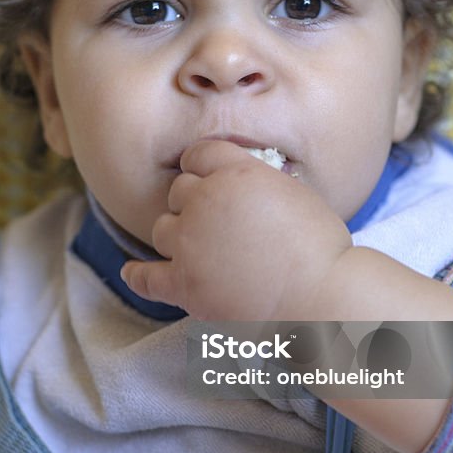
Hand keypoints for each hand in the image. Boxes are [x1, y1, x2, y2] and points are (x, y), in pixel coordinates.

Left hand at [121, 139, 352, 319]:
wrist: (319, 297)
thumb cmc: (320, 249)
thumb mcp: (294, 193)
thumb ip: (259, 182)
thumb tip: (243, 187)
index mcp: (236, 172)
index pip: (199, 154)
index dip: (202, 167)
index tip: (205, 177)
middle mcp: (205, 201)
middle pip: (178, 191)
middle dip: (193, 204)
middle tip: (215, 223)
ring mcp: (189, 243)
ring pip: (162, 229)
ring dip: (176, 236)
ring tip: (195, 248)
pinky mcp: (183, 284)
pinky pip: (145, 277)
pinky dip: (138, 275)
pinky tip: (132, 273)